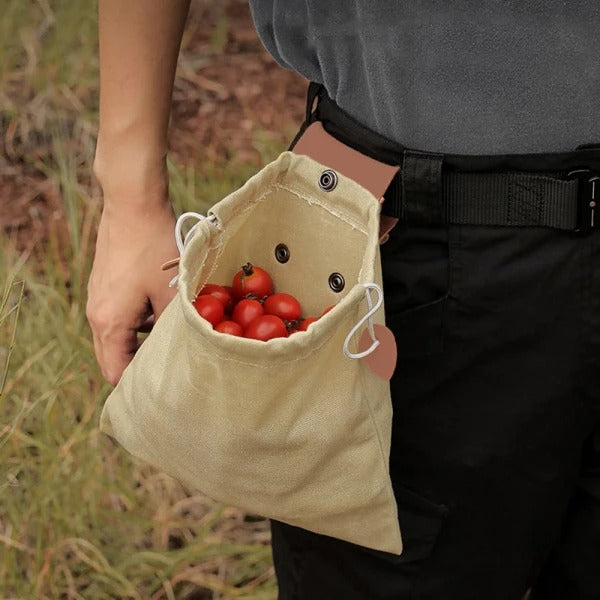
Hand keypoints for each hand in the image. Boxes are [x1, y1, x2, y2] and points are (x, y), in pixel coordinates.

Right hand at [86, 201, 177, 385]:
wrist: (132, 204)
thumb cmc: (153, 247)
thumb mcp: (170, 291)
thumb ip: (173, 325)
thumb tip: (183, 349)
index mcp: (110, 324)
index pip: (115, 372)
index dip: (136, 385)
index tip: (161, 388)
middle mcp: (97, 316)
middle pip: (113, 357)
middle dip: (138, 366)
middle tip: (169, 368)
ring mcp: (99, 299)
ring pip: (117, 337)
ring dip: (139, 341)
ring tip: (170, 338)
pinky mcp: (104, 286)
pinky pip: (118, 316)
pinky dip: (136, 322)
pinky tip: (161, 309)